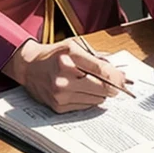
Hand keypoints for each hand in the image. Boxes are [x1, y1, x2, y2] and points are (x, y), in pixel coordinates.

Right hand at [2, 38, 126, 113]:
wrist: (29, 66)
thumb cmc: (54, 54)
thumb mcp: (73, 46)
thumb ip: (95, 56)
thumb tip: (117, 69)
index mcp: (69, 55)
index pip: (101, 70)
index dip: (117, 76)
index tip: (125, 79)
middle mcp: (64, 75)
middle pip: (101, 88)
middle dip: (112, 87)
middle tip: (117, 85)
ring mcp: (61, 93)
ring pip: (96, 99)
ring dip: (101, 94)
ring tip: (97, 85)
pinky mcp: (58, 106)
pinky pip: (85, 106)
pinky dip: (90, 100)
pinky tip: (84, 91)